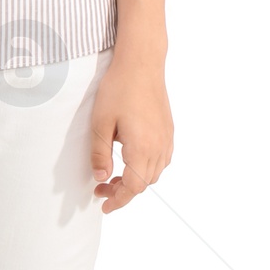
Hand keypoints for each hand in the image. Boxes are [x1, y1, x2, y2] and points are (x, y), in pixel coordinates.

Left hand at [91, 55, 172, 211]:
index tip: (104, 206)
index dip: (119, 200)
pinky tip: (131, 160)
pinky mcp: (168, 130)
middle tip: (101, 189)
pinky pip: (161, 159)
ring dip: (135, 180)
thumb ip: (100, 154)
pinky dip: (146, 167)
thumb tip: (101, 178)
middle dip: (123, 191)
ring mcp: (167, 138)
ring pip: (154, 172)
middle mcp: (160, 147)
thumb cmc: (119, 90)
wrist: (141, 64)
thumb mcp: (100, 123)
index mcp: (142, 148)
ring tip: (113, 177)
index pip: (133, 187)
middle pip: (145, 183)